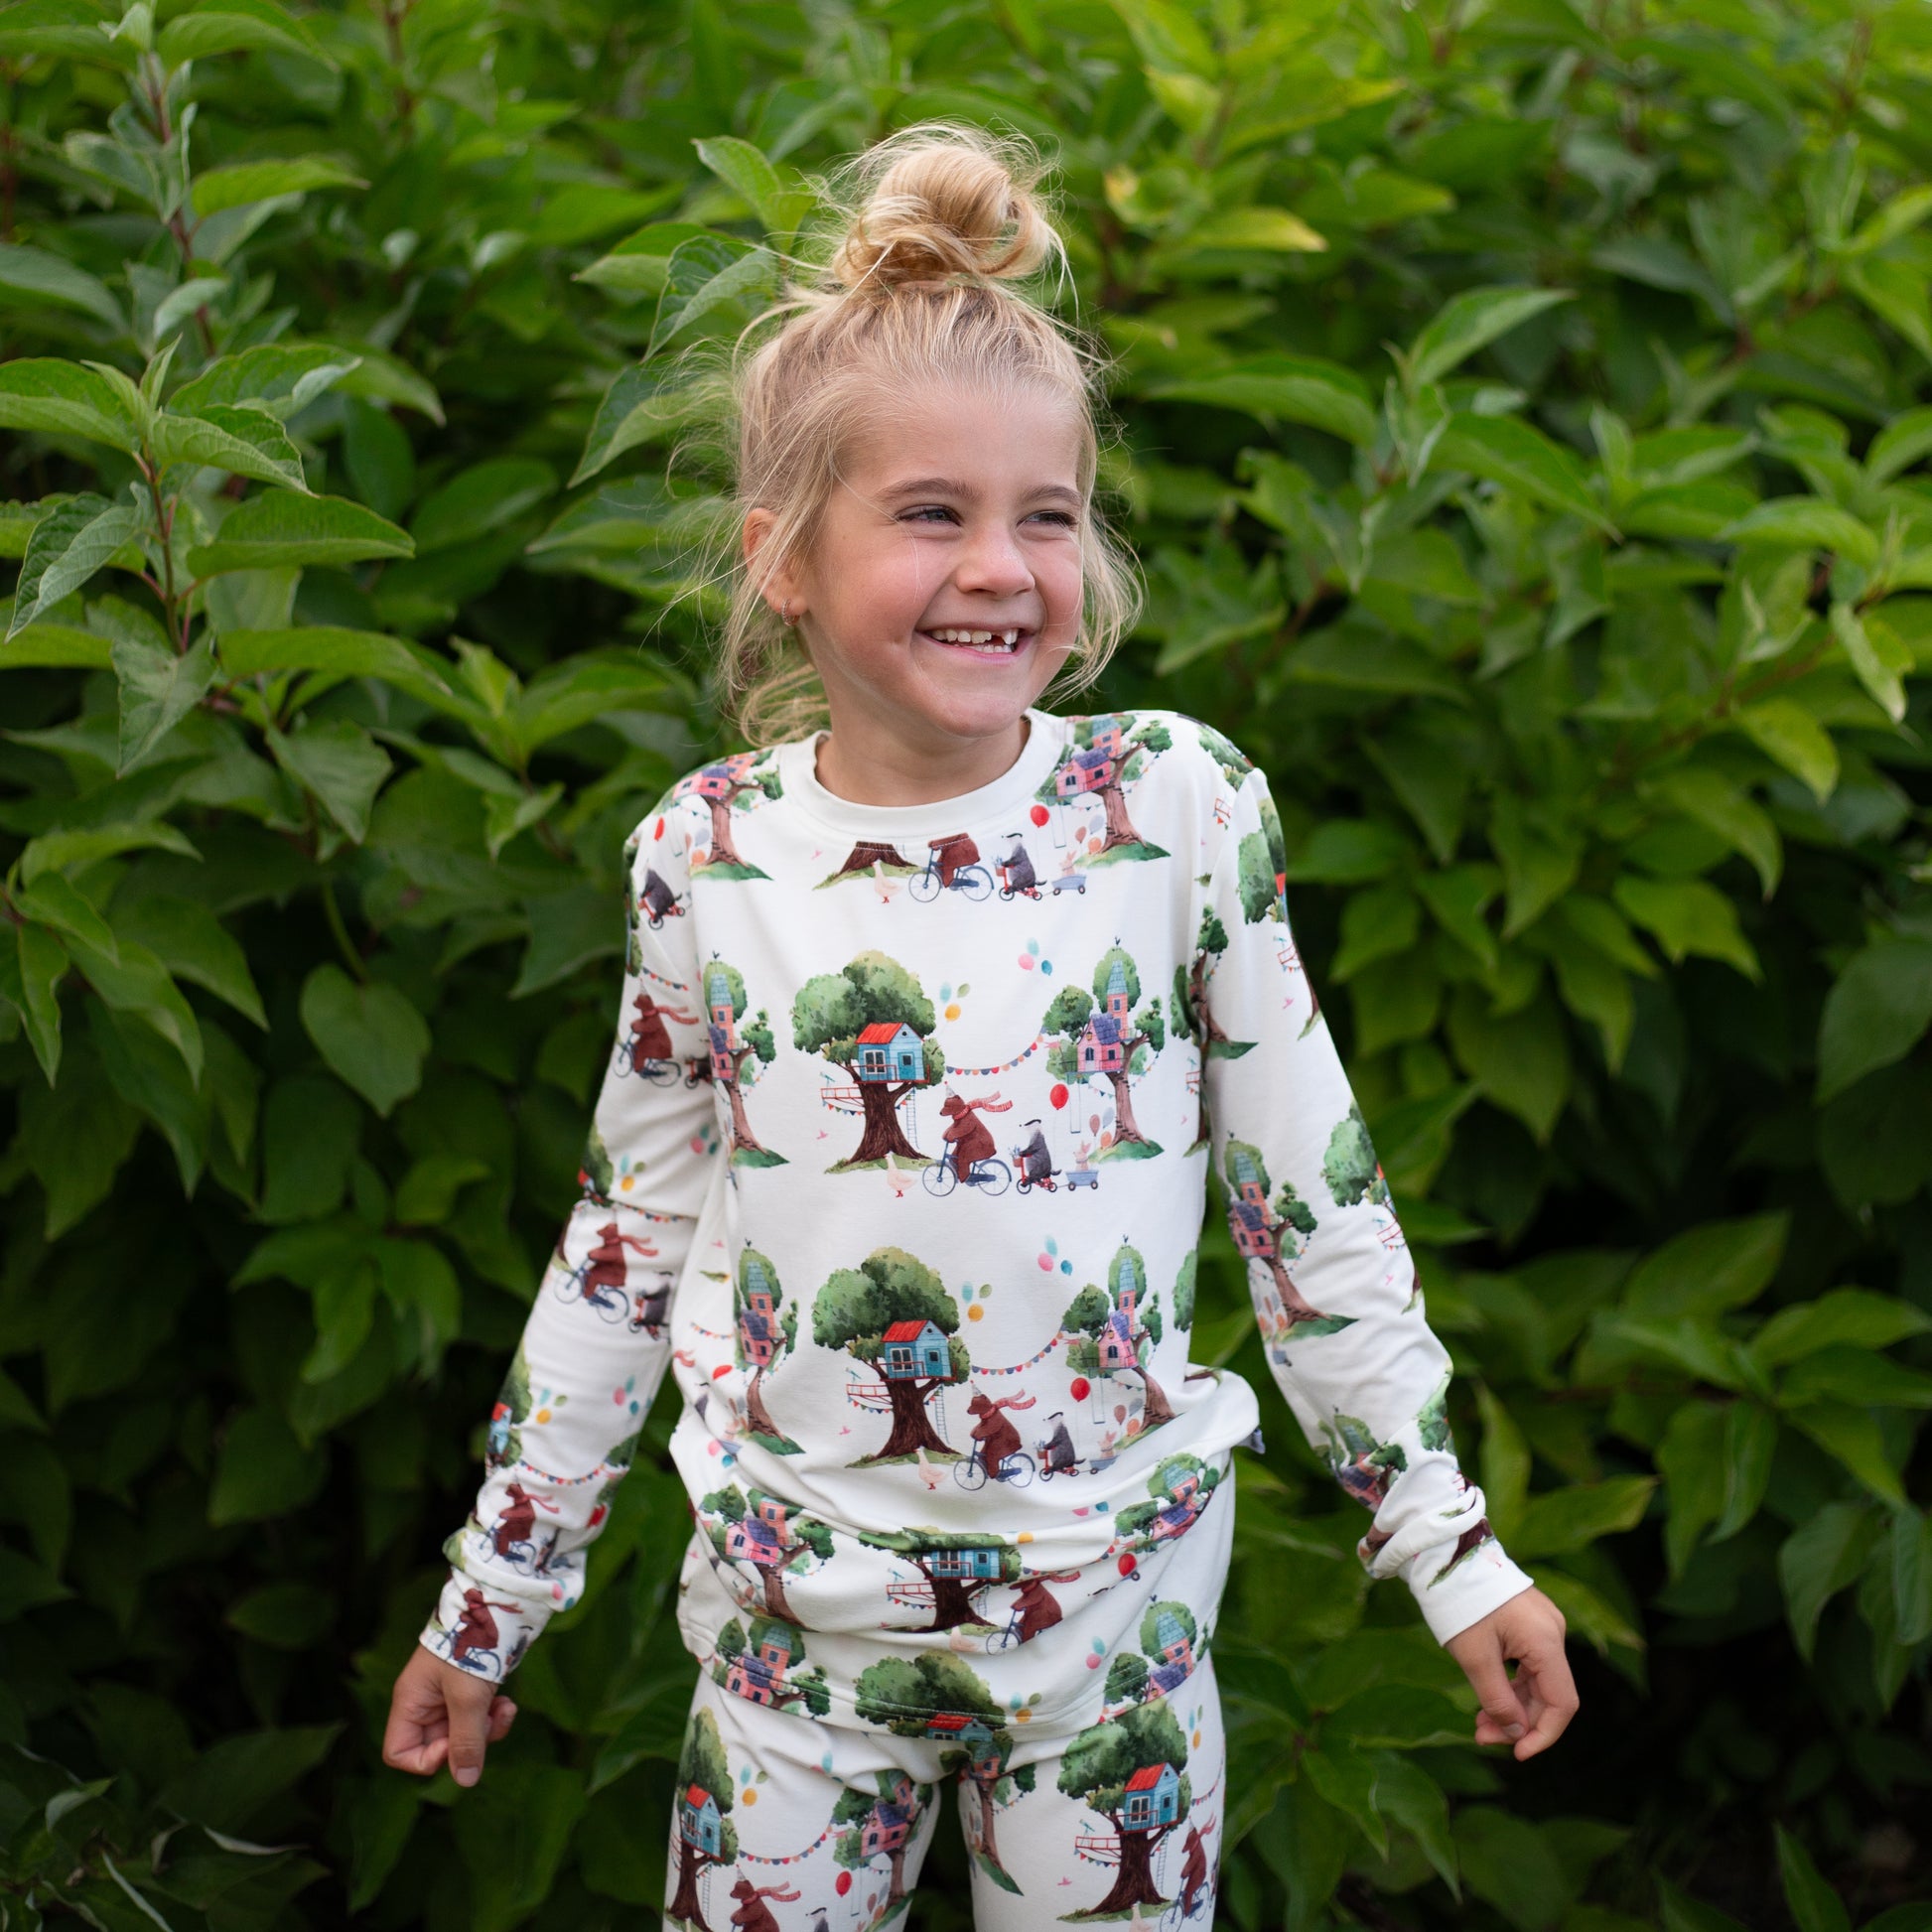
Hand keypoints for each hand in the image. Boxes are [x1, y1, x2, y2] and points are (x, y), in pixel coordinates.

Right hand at [382, 1642, 518, 1785]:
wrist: (498, 1601)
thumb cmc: (472, 1643)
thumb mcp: (468, 1696)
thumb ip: (466, 1740)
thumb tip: (466, 1781)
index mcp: (411, 1701)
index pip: (399, 1753)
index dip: (428, 1758)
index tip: (454, 1742)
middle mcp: (425, 1702)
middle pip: (438, 1747)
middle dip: (468, 1742)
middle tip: (490, 1723)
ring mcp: (449, 1696)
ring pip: (463, 1735)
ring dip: (487, 1730)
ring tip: (505, 1709)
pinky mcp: (472, 1689)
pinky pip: (479, 1719)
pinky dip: (494, 1716)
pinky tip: (508, 1701)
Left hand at [1441, 1586, 1577, 1760]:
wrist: (1447, 1556)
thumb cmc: (1459, 1603)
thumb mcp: (1474, 1657)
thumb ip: (1497, 1699)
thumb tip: (1516, 1732)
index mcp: (1547, 1640)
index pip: (1561, 1703)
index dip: (1543, 1734)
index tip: (1518, 1754)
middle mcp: (1554, 1633)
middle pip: (1548, 1695)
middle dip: (1518, 1722)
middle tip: (1481, 1737)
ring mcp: (1544, 1627)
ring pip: (1537, 1682)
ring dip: (1512, 1706)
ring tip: (1479, 1725)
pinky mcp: (1530, 1624)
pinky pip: (1529, 1665)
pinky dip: (1511, 1686)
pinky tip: (1487, 1701)